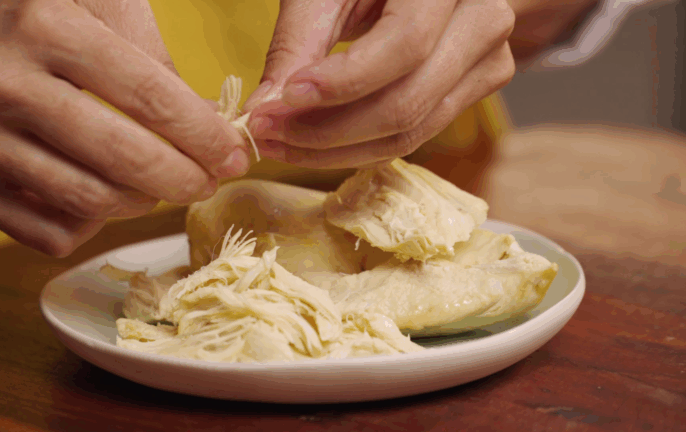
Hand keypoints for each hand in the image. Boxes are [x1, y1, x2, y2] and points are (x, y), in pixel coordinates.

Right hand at [0, 0, 249, 256]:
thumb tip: (208, 121)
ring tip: (161, 186)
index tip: (234, 155)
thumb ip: (153, 57)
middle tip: (209, 179)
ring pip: (91, 203)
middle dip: (186, 180)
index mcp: (45, 27)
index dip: (206, 137)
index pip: (152, 99)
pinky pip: (48, 233)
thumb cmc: (24, 9)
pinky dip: (92, 225)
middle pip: (126, 160)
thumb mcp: (92, 1)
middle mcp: (3, 85)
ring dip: (143, 204)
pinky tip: (104, 198)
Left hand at [244, 0, 515, 168]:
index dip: (341, 84)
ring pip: (410, 131)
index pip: (404, 45)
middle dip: (327, 131)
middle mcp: (482, 17)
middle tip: (267, 133)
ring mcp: (489, 56)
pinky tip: (318, 141)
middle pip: (406, 103)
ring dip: (337, 149)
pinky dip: (360, 147)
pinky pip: (416, 134)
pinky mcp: (479, 85)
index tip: (280, 102)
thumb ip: (297, 43)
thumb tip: (261, 109)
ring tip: (283, 142)